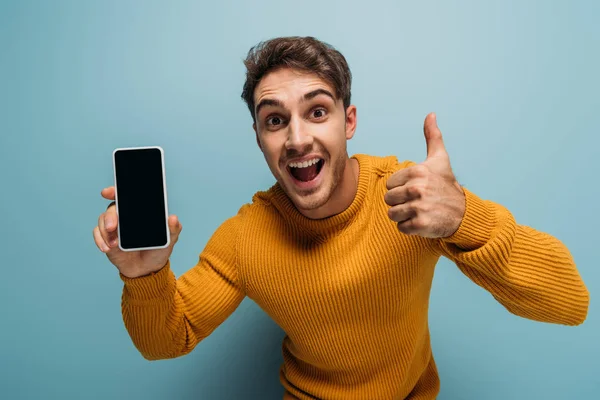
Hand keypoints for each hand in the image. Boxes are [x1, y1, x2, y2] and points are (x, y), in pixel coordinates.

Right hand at [93, 186, 182, 277]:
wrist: (147, 269)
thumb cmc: (158, 250)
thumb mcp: (169, 239)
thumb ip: (173, 229)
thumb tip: (173, 218)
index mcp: (139, 212)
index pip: (126, 197)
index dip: (115, 191)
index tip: (108, 192)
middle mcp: (125, 216)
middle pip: (112, 208)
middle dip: (110, 216)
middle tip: (113, 226)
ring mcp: (115, 227)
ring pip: (102, 220)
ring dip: (105, 231)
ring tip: (114, 244)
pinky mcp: (107, 238)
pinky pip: (98, 234)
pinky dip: (100, 240)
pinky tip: (107, 248)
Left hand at [384, 113, 464, 237]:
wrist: (463, 213)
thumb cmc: (447, 184)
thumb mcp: (440, 159)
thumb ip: (432, 136)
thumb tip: (430, 114)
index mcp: (417, 172)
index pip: (389, 184)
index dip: (400, 188)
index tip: (416, 189)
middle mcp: (417, 189)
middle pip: (388, 199)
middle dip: (400, 202)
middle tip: (417, 201)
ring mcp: (418, 207)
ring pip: (392, 214)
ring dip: (403, 216)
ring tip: (418, 211)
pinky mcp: (420, 224)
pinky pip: (401, 227)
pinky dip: (409, 227)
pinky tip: (422, 221)